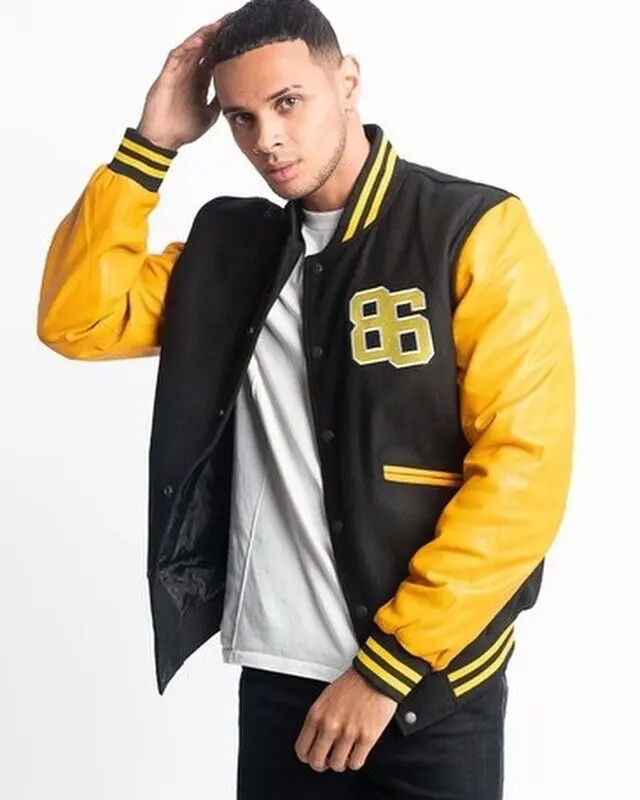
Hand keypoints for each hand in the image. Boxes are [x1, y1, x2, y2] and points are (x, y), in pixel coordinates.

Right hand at [136, 14, 233, 150]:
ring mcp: (177, 73)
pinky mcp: (167, 76)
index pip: (213, 58)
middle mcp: (189, 73)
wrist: (164, 140)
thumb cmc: (183, 128)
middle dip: (216, 35)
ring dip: (203, 36)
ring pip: (191, 48)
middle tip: (230, 22)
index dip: (224, 47)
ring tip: (217, 26)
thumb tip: (235, 96)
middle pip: (203, 48)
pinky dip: (187, 48)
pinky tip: (198, 41)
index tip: (238, 37)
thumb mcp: (210, 114)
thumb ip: (219, 101)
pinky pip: (176, 57)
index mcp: (199, 81)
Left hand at [294, 666, 397, 771]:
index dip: (308, 756)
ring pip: (337, 765)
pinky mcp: (367, 738)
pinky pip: (356, 763)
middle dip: (322, 764)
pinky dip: (355, 761)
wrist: (376, 675)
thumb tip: (316, 740)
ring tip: (345, 753)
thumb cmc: (353, 683)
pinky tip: (357, 752)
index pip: (302, 749)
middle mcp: (330, 725)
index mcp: (317, 714)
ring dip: (341, 762)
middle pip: (316, 762)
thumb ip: (319, 719)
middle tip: (328, 758)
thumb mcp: (326, 698)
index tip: (313, 755)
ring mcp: (348, 733)